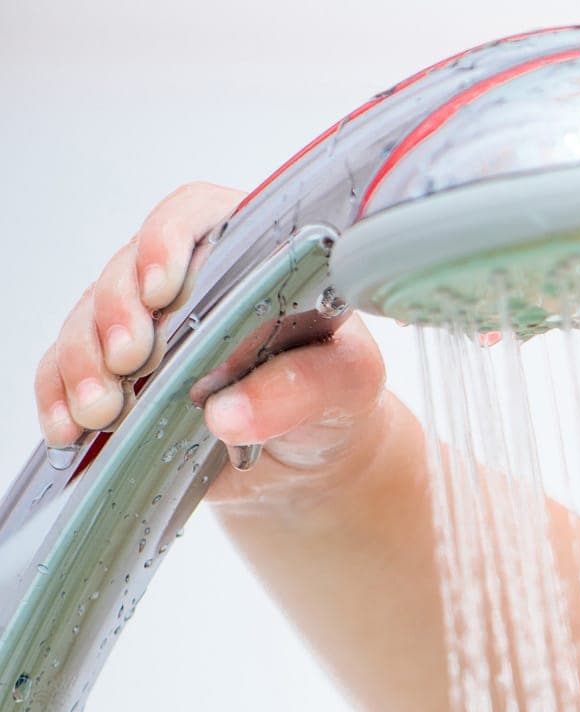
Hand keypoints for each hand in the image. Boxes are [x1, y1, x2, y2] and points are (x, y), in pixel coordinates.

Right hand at [32, 180, 390, 499]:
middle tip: (128, 357)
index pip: (195, 217)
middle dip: (117, 313)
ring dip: (84, 362)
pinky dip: (60, 396)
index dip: (168, 241)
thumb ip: (302, 388)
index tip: (162, 286)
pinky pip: (67, 372)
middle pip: (127, 270)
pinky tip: (66, 425)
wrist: (314, 455)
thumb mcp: (347, 386)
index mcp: (248, 252)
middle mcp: (185, 279)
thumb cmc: (335, 396)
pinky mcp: (117, 375)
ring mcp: (143, 326)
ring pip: (88, 322)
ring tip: (101, 408)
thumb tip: (229, 413)